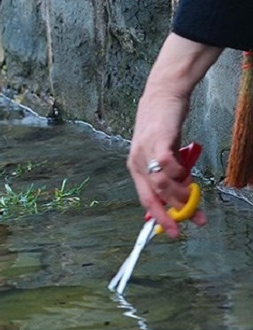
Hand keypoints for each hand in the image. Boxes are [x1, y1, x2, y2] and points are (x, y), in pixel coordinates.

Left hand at [127, 33, 220, 235]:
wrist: (163, 96)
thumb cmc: (163, 126)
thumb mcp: (161, 153)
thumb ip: (167, 174)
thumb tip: (181, 197)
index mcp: (135, 168)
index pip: (146, 200)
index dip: (159, 218)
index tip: (173, 233)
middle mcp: (136, 162)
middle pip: (152, 197)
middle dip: (172, 213)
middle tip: (193, 222)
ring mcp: (144, 151)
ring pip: (160, 184)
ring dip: (180, 195)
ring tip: (194, 199)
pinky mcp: (157, 140)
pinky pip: (165, 164)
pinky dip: (178, 174)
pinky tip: (188, 176)